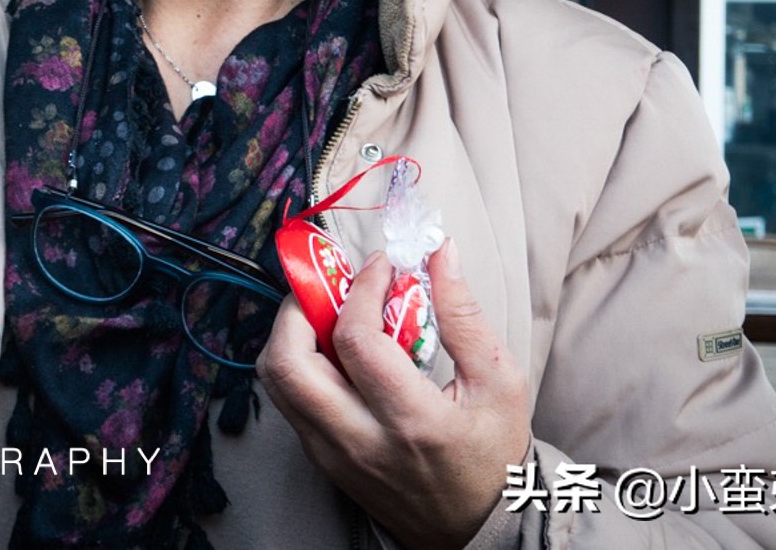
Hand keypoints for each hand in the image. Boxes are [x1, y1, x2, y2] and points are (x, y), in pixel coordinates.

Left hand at [257, 240, 530, 548]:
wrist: (481, 528)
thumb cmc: (495, 453)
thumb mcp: (499, 381)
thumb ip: (463, 314)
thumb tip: (437, 252)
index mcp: (413, 422)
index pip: (356, 340)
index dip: (361, 288)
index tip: (380, 266)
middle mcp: (361, 441)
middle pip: (288, 363)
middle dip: (298, 307)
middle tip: (331, 284)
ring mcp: (333, 454)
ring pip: (276, 380)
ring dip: (290, 333)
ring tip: (328, 312)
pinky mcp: (321, 459)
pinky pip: (288, 399)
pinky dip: (298, 361)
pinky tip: (331, 348)